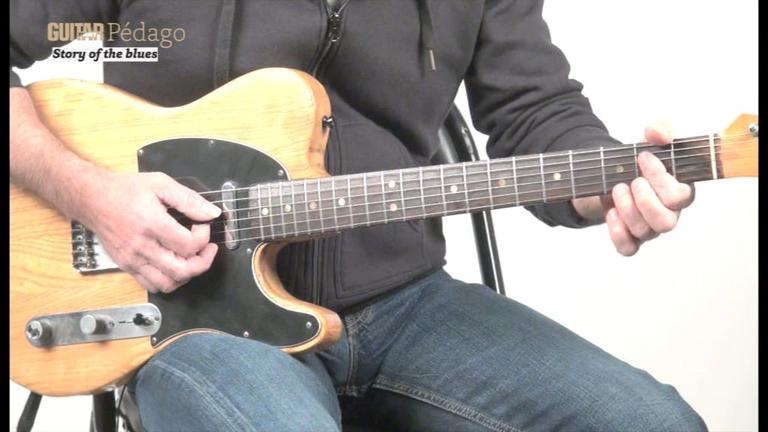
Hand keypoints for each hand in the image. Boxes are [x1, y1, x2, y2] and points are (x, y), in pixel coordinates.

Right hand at [83, 171, 220, 292]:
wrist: (93, 198)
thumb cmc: (125, 190)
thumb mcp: (161, 184)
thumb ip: (189, 199)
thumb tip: (212, 213)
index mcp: (151, 224)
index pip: (188, 245)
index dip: (204, 238)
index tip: (202, 226)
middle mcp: (141, 246)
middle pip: (182, 270)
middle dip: (203, 262)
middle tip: (207, 249)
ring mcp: (132, 259)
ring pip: (168, 284)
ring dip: (187, 274)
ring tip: (192, 258)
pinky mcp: (126, 266)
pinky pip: (152, 286)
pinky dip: (168, 281)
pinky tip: (174, 265)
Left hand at [602, 124, 695, 255]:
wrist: (610, 177)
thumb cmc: (636, 163)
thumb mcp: (649, 142)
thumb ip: (659, 131)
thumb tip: (657, 132)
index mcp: (679, 191)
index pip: (679, 196)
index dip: (660, 178)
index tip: (642, 157)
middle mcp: (668, 213)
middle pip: (666, 222)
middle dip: (645, 200)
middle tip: (631, 181)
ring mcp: (649, 228)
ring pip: (645, 232)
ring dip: (627, 209)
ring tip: (616, 189)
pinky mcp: (629, 237)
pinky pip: (628, 248)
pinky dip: (617, 233)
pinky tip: (610, 213)